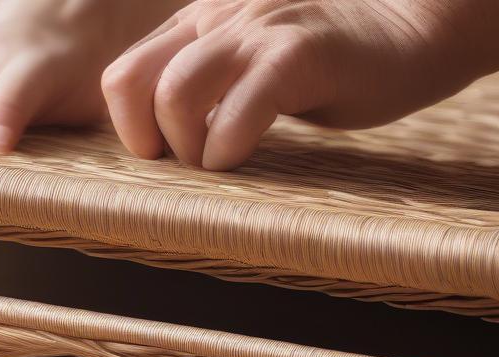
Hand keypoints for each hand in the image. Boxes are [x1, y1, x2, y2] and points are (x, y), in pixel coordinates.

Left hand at [102, 0, 498, 168]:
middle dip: (145, 139)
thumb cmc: (325, 61)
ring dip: (186, 146)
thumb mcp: (244, 65)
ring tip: (218, 160)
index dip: (130, 127)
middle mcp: (215, 18)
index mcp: (197, 23)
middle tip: (186, 162)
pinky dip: (229, 149)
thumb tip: (164, 139)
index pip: (121, 76)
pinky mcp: (298, 54)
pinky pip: (239, 110)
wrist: (411, 28)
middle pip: (127, 82)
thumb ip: (203, 85)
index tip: (164, 153)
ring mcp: (256, 31)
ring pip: (174, 93)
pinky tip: (243, 156)